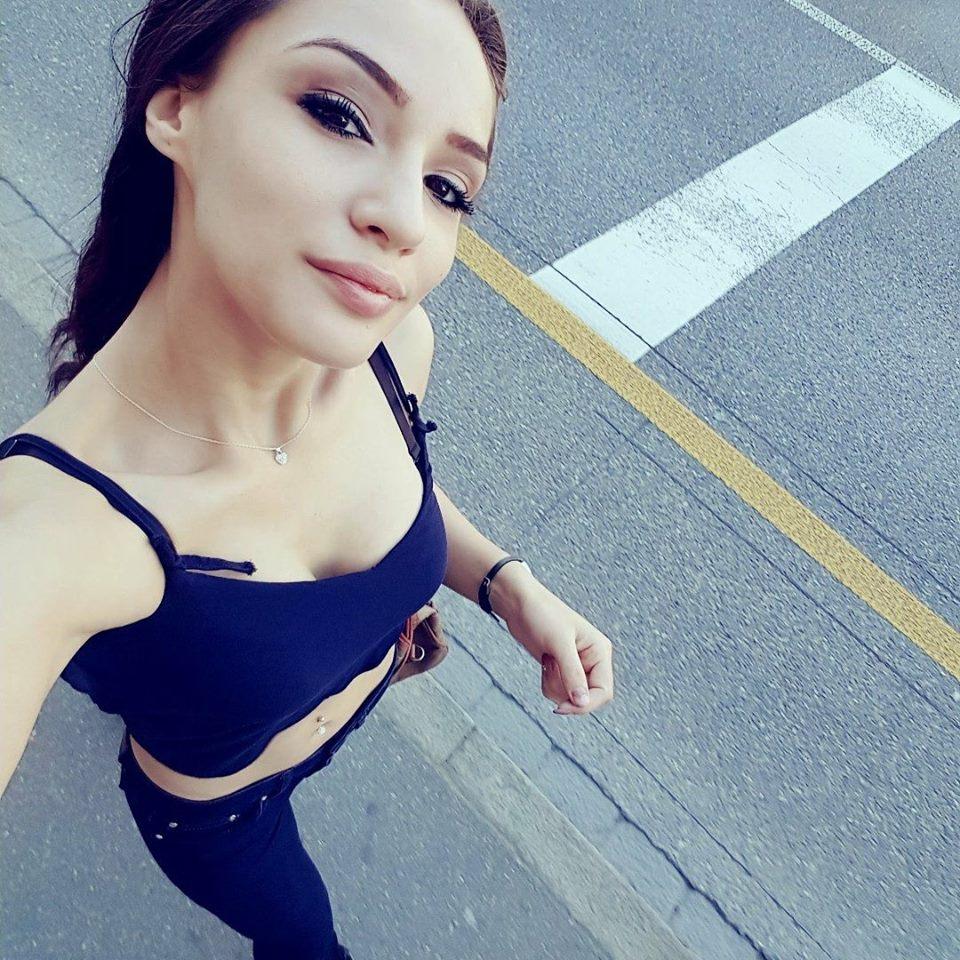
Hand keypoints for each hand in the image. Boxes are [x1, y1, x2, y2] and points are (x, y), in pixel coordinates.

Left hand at [500, 580, 614, 715]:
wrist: (518, 604)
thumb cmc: (541, 615)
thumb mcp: (558, 644)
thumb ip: (572, 674)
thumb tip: (582, 703)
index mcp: (600, 651)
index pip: (603, 692)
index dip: (585, 705)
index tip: (561, 707)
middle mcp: (592, 660)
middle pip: (587, 698)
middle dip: (565, 692)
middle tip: (549, 672)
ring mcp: (577, 666)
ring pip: (571, 697)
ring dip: (554, 687)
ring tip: (546, 662)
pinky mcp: (562, 668)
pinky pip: (559, 691)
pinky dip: (549, 684)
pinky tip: (544, 663)